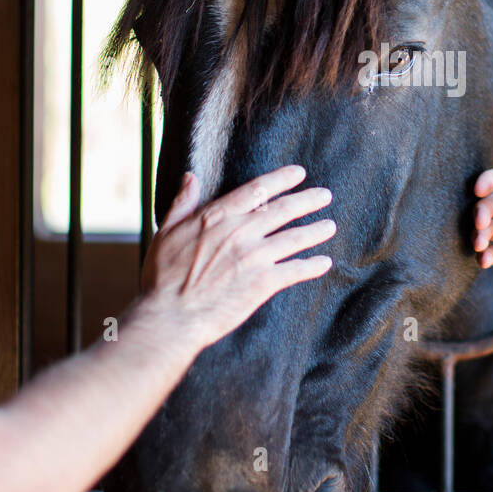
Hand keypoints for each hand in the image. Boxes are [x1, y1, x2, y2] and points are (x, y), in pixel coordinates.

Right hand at [139, 167, 334, 352]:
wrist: (171, 317)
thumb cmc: (162, 277)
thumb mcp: (166, 232)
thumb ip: (182, 203)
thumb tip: (191, 176)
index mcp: (218, 216)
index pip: (258, 190)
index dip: (281, 180)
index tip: (298, 174)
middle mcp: (241, 232)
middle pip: (283, 210)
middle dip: (308, 200)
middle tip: (325, 195)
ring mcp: (254, 257)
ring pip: (295, 238)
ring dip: (316, 231)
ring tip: (330, 226)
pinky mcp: (263, 283)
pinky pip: (295, 270)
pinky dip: (312, 266)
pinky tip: (324, 263)